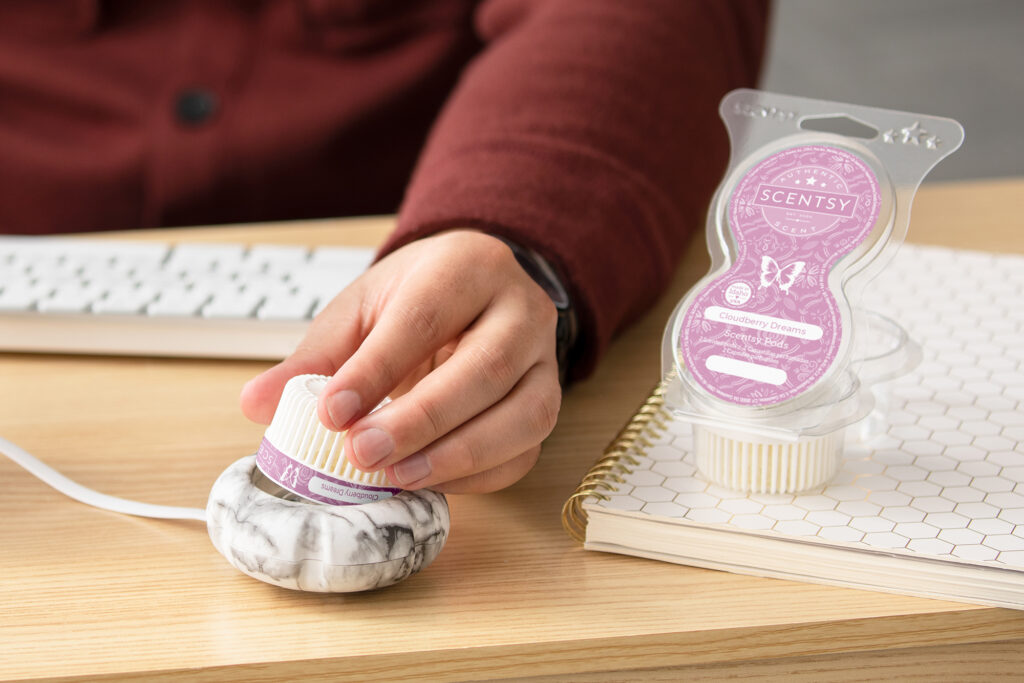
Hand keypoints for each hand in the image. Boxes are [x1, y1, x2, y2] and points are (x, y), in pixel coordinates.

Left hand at [240, 230, 561, 492]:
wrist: (478, 291)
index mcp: (469, 267)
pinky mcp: (550, 403)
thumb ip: (315, 358)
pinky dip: (478, 477)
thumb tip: (258, 404)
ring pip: (523, 414)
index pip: (425, 318)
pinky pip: (525, 450)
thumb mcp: (362, 309)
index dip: (377, 369)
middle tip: (361, 454)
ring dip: (457, 455)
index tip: (331, 412)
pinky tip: (429, 482)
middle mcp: (521, 309)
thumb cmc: (419, 297)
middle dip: (422, 419)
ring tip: (395, 478)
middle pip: (484, 368)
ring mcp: (546, 360)